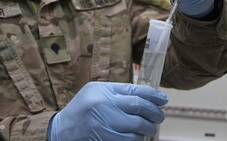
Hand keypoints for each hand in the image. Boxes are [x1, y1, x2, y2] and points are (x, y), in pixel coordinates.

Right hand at [48, 82, 167, 140]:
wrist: (63, 130)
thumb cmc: (82, 108)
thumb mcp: (95, 92)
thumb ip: (117, 91)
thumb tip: (144, 96)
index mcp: (103, 92)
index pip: (135, 91)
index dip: (153, 95)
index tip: (163, 99)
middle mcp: (105, 107)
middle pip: (140, 109)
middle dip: (155, 113)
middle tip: (160, 116)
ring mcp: (105, 125)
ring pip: (138, 128)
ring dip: (148, 129)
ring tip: (150, 128)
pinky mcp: (105, 140)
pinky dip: (138, 139)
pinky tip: (138, 136)